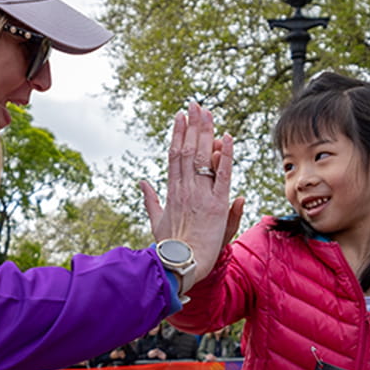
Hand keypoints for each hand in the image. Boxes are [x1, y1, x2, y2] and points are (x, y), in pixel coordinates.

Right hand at [139, 102, 240, 285]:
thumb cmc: (169, 248)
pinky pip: (222, 175)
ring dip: (205, 132)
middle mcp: (185, 189)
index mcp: (172, 192)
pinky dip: (225, 156)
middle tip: (196, 104)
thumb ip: (151, 200)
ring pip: (202, 157)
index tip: (180, 117)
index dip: (178, 135)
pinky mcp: (216, 205)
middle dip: (192, 125)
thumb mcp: (156, 222)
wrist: (180, 265)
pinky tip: (227, 137)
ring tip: (207, 111)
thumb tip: (142, 182)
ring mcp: (200, 196)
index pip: (175, 156)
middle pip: (188, 150)